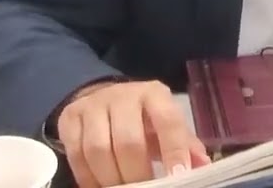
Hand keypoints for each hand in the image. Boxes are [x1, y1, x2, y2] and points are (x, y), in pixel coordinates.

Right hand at [57, 80, 210, 187]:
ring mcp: (93, 105)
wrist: (102, 97)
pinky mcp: (70, 118)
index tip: (177, 177)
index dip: (173, 151)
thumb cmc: (143, 117)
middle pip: (128, 141)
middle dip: (136, 174)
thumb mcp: (165, 124)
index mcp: (154, 94)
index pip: (167, 122)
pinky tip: (99, 187)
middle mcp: (123, 95)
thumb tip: (203, 166)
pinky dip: (87, 178)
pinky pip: (75, 154)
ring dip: (110, 178)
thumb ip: (185, 144)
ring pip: (98, 149)